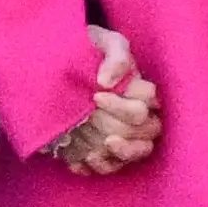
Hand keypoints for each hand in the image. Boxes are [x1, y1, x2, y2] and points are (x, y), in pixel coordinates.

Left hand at [57, 30, 164, 174]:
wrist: (58, 65)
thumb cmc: (86, 49)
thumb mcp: (101, 40)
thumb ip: (115, 53)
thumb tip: (107, 82)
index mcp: (141, 87)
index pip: (149, 101)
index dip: (124, 104)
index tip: (96, 96)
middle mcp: (141, 112)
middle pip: (147, 129)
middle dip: (117, 126)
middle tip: (89, 118)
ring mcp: (127, 134)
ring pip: (139, 152)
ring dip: (118, 153)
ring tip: (92, 149)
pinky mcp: (109, 151)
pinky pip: (115, 167)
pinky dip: (100, 166)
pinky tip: (81, 160)